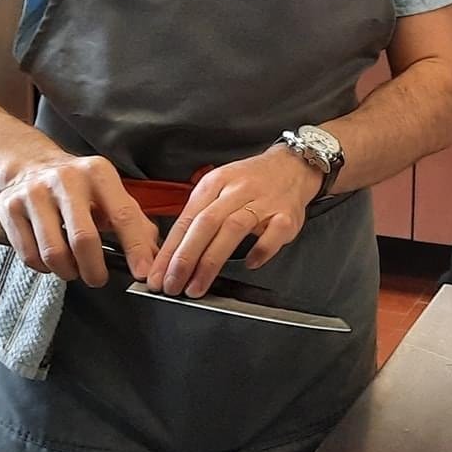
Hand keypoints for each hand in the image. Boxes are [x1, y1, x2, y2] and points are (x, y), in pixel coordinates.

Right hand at [0, 154, 158, 286]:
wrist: (29, 164)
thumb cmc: (79, 187)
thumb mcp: (110, 193)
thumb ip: (135, 223)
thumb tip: (155, 258)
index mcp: (98, 172)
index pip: (123, 215)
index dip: (135, 248)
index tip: (142, 273)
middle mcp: (66, 179)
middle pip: (83, 239)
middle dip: (95, 269)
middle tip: (98, 278)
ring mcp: (34, 193)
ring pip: (53, 253)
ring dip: (68, 271)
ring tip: (74, 269)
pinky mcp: (9, 208)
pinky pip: (30, 256)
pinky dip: (45, 268)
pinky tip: (52, 259)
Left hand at [146, 147, 321, 297]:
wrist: (293, 165)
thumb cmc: (251, 182)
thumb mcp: (219, 187)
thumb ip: (198, 216)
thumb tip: (171, 255)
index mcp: (215, 183)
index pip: (187, 219)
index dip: (169, 250)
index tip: (158, 276)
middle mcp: (237, 190)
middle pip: (206, 223)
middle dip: (185, 258)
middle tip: (172, 285)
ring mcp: (264, 202)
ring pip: (233, 229)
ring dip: (212, 260)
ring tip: (197, 286)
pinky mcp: (287, 214)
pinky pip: (273, 234)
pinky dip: (260, 251)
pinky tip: (249, 265)